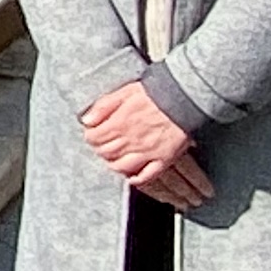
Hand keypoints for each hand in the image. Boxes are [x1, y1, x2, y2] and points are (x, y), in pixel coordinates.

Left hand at [81, 81, 211, 206]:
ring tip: (115, 160)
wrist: (184, 98)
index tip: (93, 134)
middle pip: (106, 153)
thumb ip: (103, 106)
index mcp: (119, 123)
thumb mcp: (125, 91)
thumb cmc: (155, 92)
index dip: (91, 137)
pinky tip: (132, 177)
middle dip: (100, 150)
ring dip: (115, 165)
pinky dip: (137, 179)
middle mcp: (131, 141)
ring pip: (123, 167)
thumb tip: (86, 120)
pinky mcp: (164, 159)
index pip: (94, 138)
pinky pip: (148, 176)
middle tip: (103, 146)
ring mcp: (147, 152)